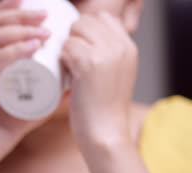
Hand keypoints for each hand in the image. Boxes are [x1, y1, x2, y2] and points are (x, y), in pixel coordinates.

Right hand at [0, 0, 49, 172]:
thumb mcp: (22, 117)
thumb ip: (41, 104)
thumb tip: (66, 91)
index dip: (10, 12)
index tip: (36, 6)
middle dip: (18, 14)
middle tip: (45, 13)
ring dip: (20, 29)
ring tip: (44, 27)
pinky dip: (13, 52)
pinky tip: (32, 46)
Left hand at [61, 12, 137, 150]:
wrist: (106, 135)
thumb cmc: (104, 111)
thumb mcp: (115, 76)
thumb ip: (108, 56)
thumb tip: (82, 41)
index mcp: (129, 48)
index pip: (103, 18)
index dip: (86, 31)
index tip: (80, 51)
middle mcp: (120, 46)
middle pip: (87, 20)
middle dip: (73, 37)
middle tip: (71, 62)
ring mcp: (106, 54)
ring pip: (75, 30)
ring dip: (67, 47)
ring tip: (70, 68)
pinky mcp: (89, 64)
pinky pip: (67, 45)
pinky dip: (62, 58)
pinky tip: (66, 74)